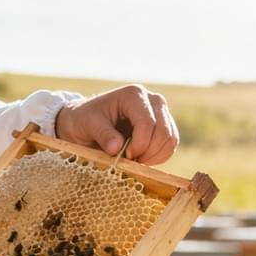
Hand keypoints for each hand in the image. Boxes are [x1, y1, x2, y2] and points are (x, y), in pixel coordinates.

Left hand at [55, 84, 178, 164]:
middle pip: (164, 132)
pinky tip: (140, 158)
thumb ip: (102, 134)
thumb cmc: (84, 120)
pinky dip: (158, 157)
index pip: (148, 123)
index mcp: (134, 95)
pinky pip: (170, 146)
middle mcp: (152, 100)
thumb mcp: (87, 125)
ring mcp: (161, 112)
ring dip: (154, 156)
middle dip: (147, 152)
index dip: (139, 145)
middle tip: (128, 160)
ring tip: (133, 159)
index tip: (124, 156)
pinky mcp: (164, 125)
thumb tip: (116, 148)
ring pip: (171, 140)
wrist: (85, 121)